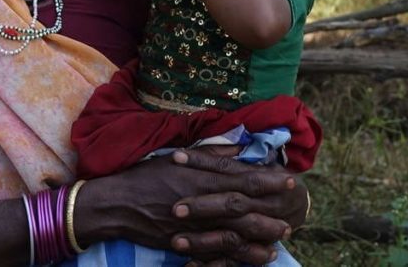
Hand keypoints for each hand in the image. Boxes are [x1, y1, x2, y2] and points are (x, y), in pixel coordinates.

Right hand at [77, 146, 297, 263]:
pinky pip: (217, 252)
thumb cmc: (143, 176)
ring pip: (233, 232)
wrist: (114, 204)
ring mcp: (191, 225)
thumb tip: (238, 150)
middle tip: (293, 211)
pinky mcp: (184, 244)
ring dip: (260, 234)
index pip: (238, 178)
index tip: (287, 178)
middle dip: (269, 209)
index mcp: (197, 177)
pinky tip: (257, 256)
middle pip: (241, 206)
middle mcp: (198, 201)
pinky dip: (239, 255)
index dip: (265, 179)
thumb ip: (209, 156)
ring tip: (281, 235)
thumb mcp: (176, 157)